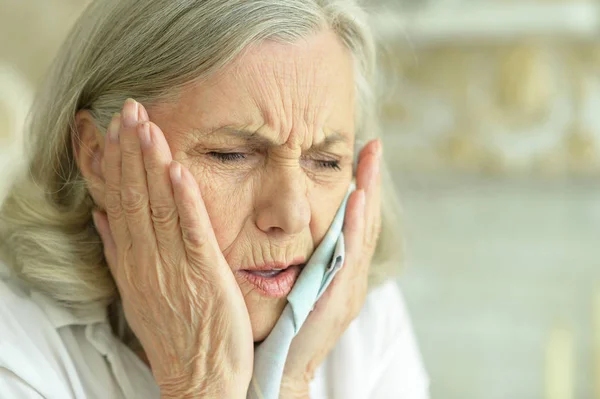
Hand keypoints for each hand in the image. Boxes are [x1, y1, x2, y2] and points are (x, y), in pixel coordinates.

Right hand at [92, 99, 252, 398]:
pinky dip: (183, 200)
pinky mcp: (202, 276)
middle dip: (130, 152)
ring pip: (157, 209)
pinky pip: (190, 233)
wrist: (199, 378)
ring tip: (145, 125)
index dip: (117, 164)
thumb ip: (122, 253)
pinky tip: (176, 169)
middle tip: (129, 109)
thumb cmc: (176, 334)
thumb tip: (104, 217)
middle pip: (133, 199)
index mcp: (133, 264)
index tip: (116, 129)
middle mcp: (147, 262)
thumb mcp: (140, 293)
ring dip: (150, 165)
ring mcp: (173, 269)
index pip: (120, 204)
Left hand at [280, 139, 381, 396]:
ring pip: (363, 233)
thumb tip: (286, 225)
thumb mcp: (294, 283)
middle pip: (366, 221)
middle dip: (370, 182)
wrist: (279, 368)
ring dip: (367, 195)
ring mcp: (348, 287)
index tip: (360, 154)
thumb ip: (299, 256)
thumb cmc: (282, 327)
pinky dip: (355, 227)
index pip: (354, 221)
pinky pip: (349, 256)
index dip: (360, 188)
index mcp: (340, 270)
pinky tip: (355, 200)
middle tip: (373, 146)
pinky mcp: (339, 299)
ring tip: (369, 160)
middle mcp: (350, 276)